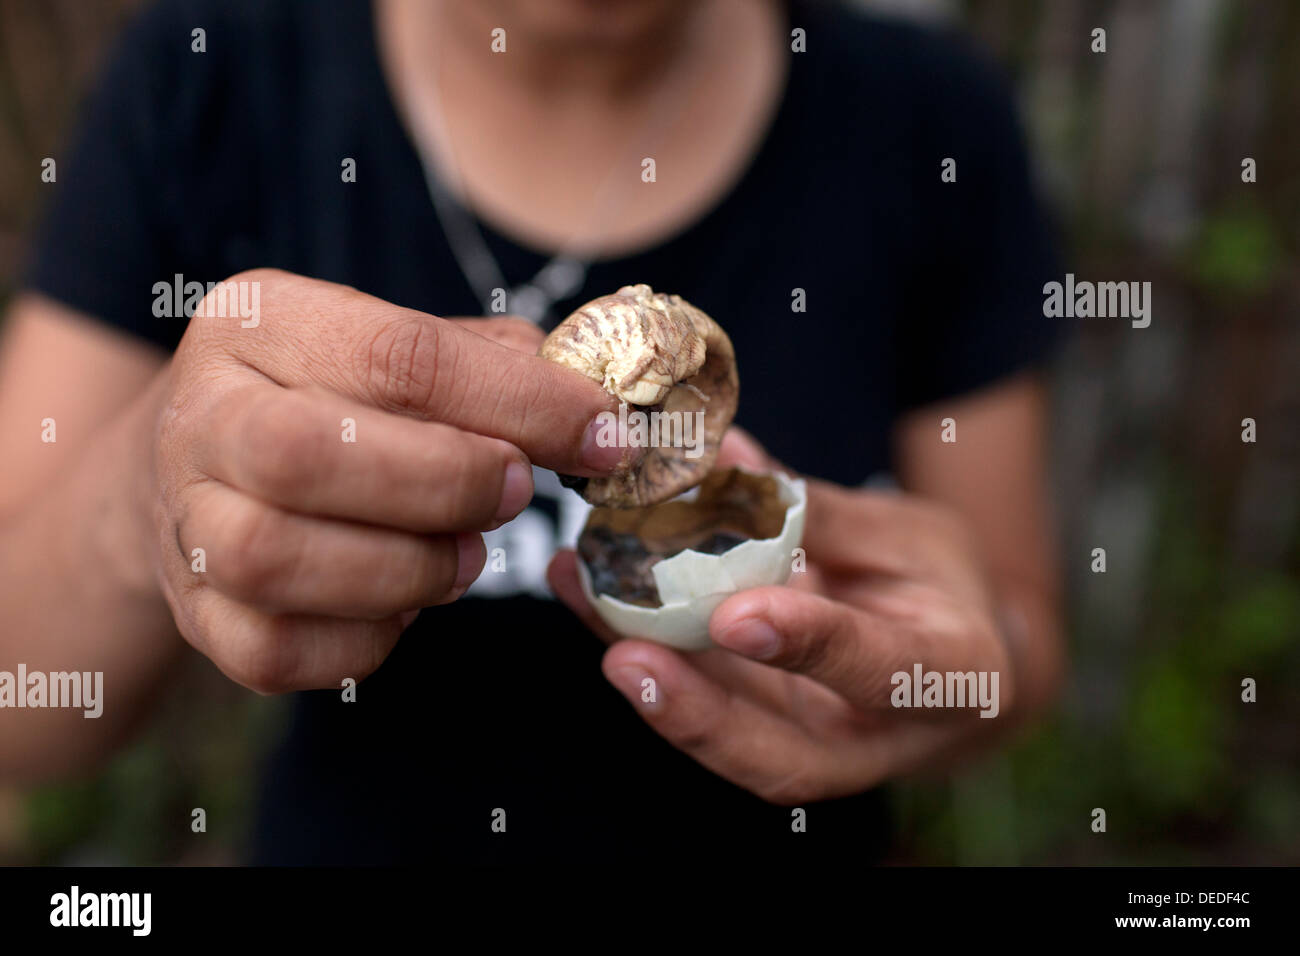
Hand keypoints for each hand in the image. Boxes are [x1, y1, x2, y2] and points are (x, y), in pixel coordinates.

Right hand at [139, 269, 625, 692]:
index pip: (400, 356)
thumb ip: (493, 365)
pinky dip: (366, 639)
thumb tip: (596, 415)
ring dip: (408, 569)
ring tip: (462, 555)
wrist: (205, 461)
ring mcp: (183, 520)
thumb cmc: (336, 397)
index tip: (602, 436)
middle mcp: (201, 414)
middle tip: (512, 494)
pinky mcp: (195, 613)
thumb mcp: (399, 343)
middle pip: (305, 456)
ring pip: (278, 561)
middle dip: (445, 483)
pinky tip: (401, 603)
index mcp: (264, 321)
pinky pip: (278, 650)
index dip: (520, 404)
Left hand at [548, 429, 1019, 803]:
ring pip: (723, 736)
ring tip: (581, 592)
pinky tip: (582, 588)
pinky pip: (696, 701)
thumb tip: (729, 457)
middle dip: (698, 712)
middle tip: (627, 656)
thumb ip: (821, 511)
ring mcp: (809, 744)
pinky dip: (635, 648)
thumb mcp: (910, 535)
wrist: (949, 659)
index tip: (736, 616)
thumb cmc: (940, 586)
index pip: (879, 671)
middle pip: (781, 754)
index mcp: (948, 676)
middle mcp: (874, 735)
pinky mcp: (759, 730)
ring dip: (644, 676)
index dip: (809, 645)